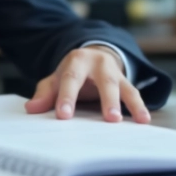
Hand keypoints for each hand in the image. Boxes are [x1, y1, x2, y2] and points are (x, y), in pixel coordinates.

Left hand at [24, 45, 149, 123]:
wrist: (94, 55)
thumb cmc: (72, 72)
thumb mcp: (55, 79)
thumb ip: (45, 93)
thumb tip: (31, 108)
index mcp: (77, 61)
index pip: (71, 79)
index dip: (67, 97)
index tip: (63, 115)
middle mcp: (99, 64)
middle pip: (105, 81)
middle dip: (108, 100)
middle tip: (110, 119)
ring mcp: (115, 72)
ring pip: (124, 87)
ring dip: (130, 103)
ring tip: (138, 120)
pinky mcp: (126, 81)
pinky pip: (134, 93)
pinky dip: (140, 106)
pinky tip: (144, 120)